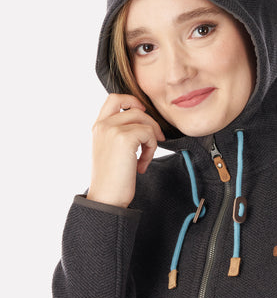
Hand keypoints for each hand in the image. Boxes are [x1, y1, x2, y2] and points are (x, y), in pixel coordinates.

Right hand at [87, 93, 164, 207]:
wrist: (106, 199)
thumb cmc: (111, 179)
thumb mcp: (110, 149)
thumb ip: (119, 132)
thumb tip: (143, 121)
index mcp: (98, 126)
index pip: (114, 98)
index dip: (132, 101)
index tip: (142, 114)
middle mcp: (103, 125)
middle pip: (135, 108)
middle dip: (150, 122)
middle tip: (156, 140)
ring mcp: (112, 129)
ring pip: (145, 121)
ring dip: (151, 139)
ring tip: (144, 158)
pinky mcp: (124, 138)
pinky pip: (149, 134)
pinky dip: (151, 149)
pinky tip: (142, 165)